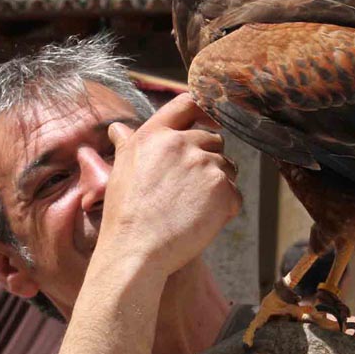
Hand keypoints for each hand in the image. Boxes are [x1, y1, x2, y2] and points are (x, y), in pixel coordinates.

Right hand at [99, 94, 240, 277]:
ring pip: (228, 167)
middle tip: (192, 189)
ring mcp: (206, 165)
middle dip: (209, 160)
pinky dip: (225, 208)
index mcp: (156, 134)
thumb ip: (127, 144)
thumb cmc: (125, 214)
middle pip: (214, 140)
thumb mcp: (120, 170)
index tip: (212, 122)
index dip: (205, 111)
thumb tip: (118, 130)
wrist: (136, 250)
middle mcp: (183, 143)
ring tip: (193, 208)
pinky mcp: (224, 190)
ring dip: (218, 184)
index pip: (188, 103)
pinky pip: (235, 194)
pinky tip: (202, 221)